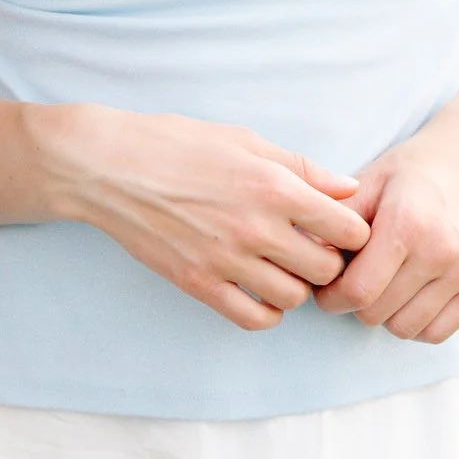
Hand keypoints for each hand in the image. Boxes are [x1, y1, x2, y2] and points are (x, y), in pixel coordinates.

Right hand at [42, 105, 372, 331]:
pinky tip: (258, 289)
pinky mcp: (198, 283)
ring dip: (296, 285)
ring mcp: (225, 260)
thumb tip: (348, 189)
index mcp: (273, 185)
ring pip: (294, 297)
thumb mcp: (243, 139)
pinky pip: (253, 318)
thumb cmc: (175, 144)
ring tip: (280, 266)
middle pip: (327, 269)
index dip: (351, 230)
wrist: (107, 167)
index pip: (348, 229)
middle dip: (327, 260)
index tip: (337, 227)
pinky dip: (266, 311)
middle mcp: (255, 227)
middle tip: (310, 248)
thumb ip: (301, 166)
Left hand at [311, 120, 458, 342]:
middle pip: (377, 314)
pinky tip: (407, 295)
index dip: (330, 297)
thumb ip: (334, 222)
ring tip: (381, 285)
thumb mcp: (366, 182)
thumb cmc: (409, 172)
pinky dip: (416, 323)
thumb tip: (304, 257)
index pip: (358, 291)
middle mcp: (442, 250)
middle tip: (351, 281)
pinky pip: (437, 333)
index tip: (325, 287)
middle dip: (354, 303)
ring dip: (385, 314)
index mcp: (407, 223)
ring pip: (405, 329)